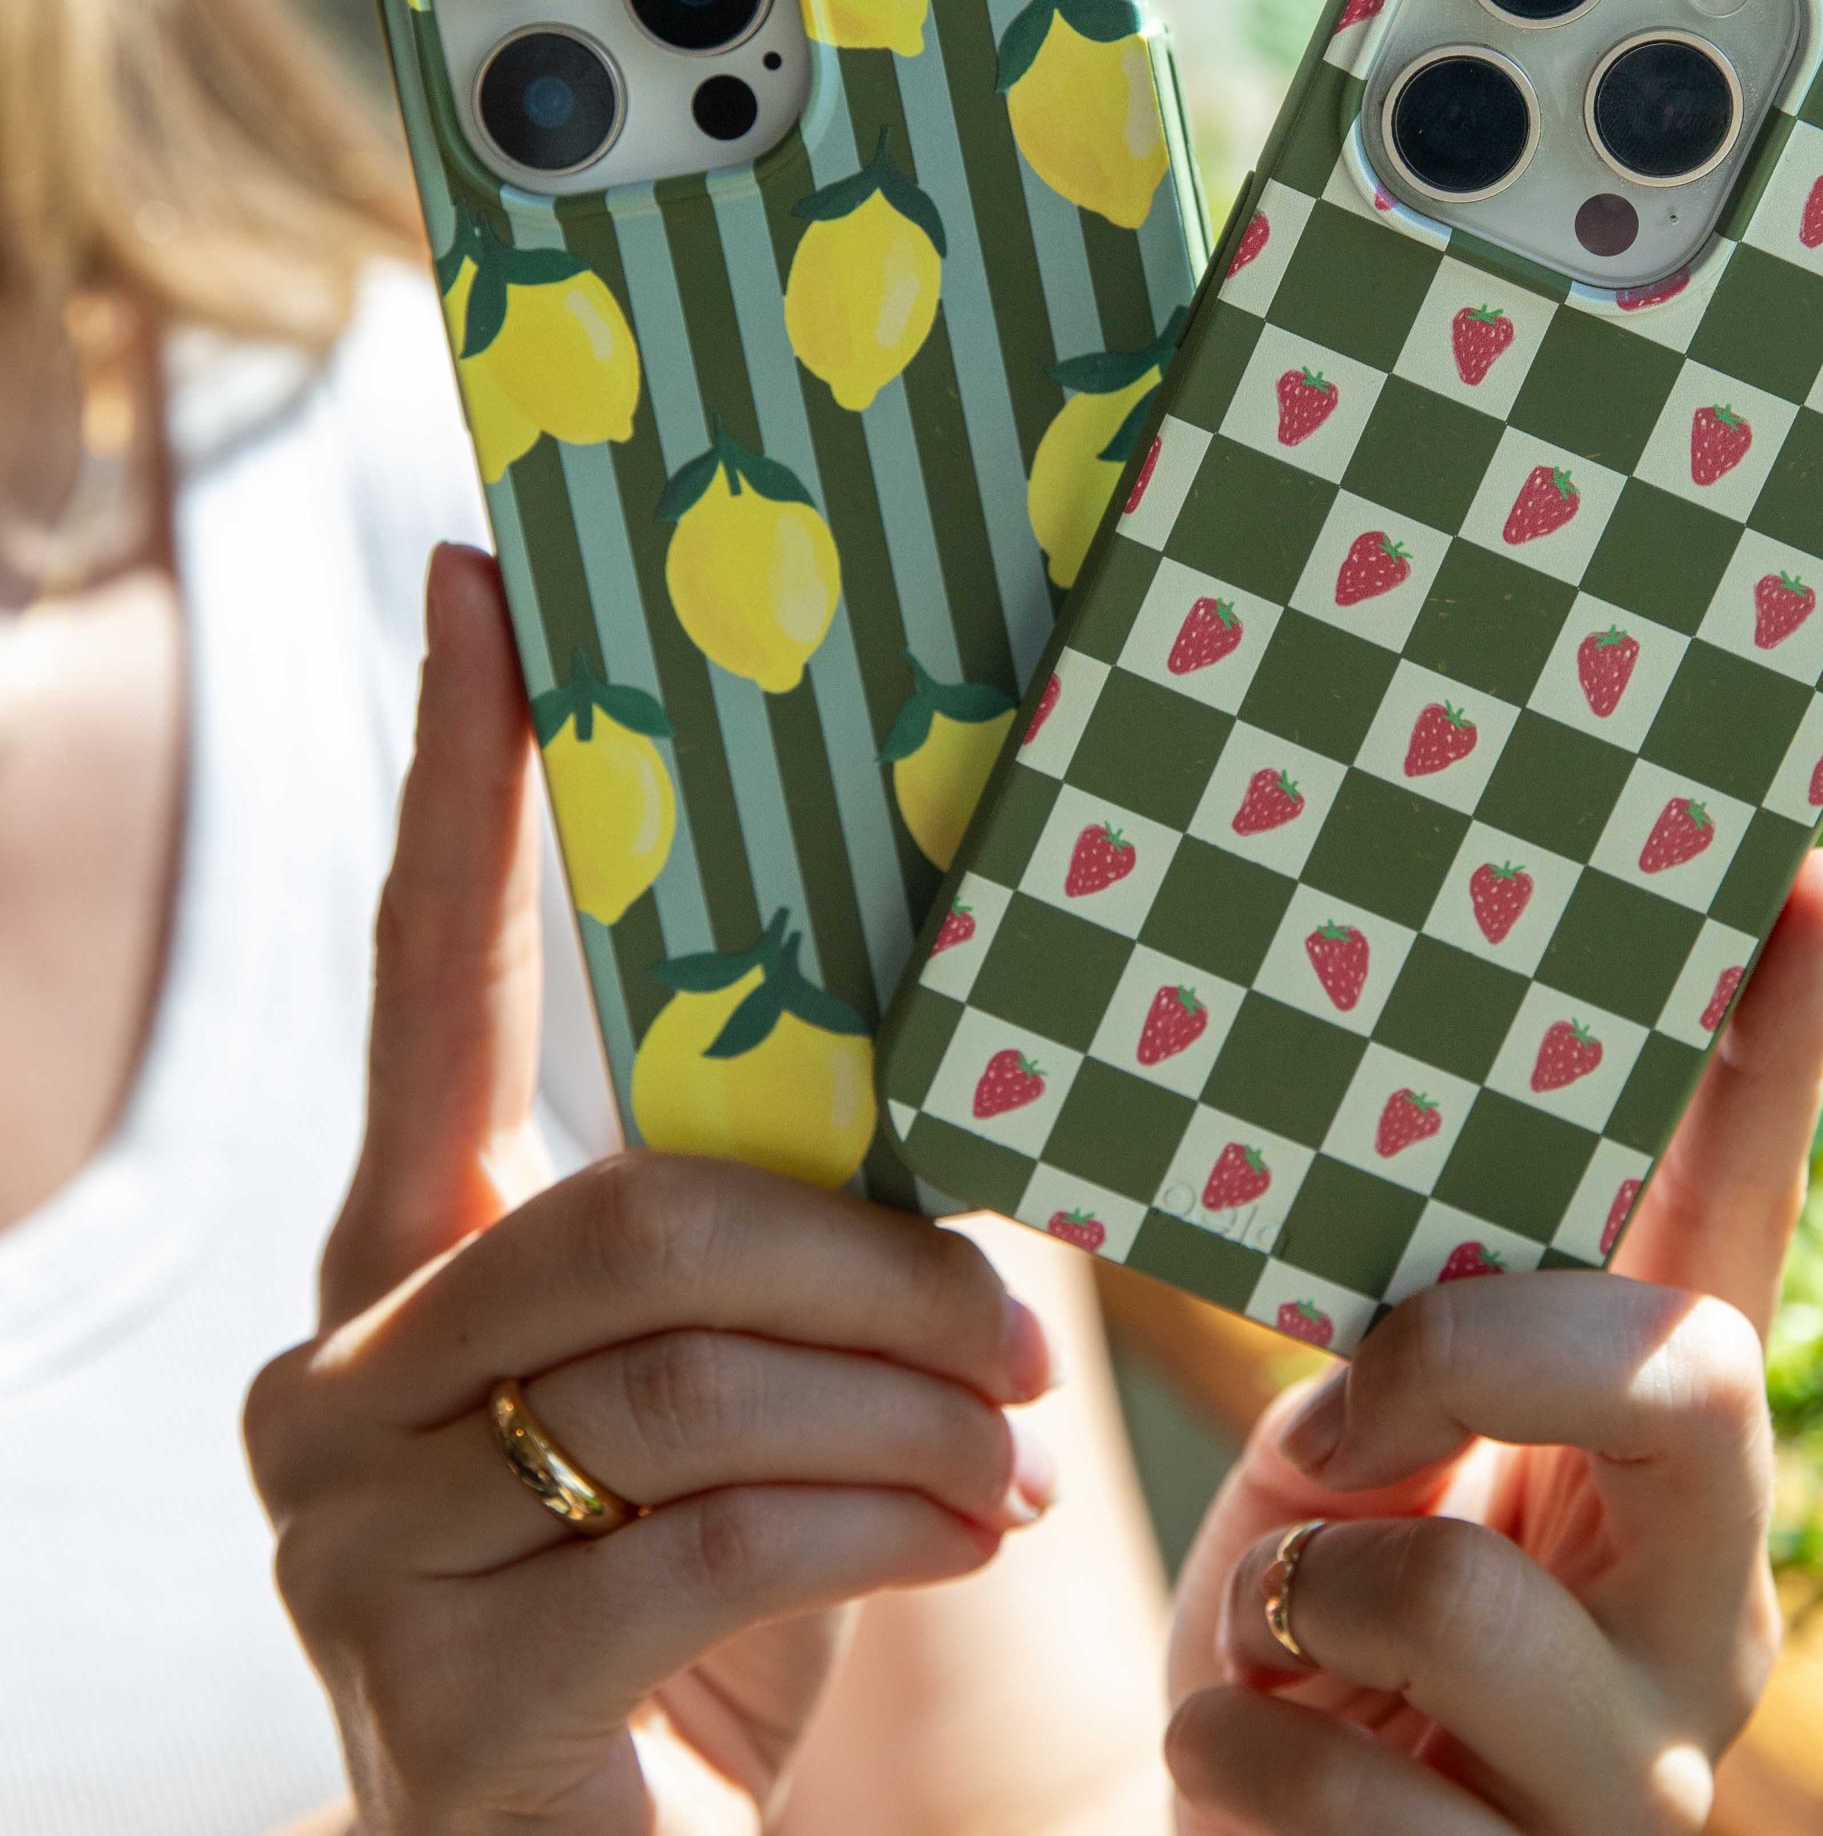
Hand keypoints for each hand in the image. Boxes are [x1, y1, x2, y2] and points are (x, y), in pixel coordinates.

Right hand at [246, 546, 1054, 1835]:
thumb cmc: (718, 1594)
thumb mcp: (751, 1384)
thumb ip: (792, 1223)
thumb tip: (961, 1050)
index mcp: (410, 1258)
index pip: (430, 978)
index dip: (458, 775)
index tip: (486, 584)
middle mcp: (337, 1376)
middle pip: (636, 1209)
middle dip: (868, 1257)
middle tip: (1023, 1320)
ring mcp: (354, 1545)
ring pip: (692, 1371)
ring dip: (906, 1406)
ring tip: (1010, 1450)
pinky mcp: (433, 1701)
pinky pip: (712, 1534)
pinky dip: (885, 1523)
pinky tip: (960, 1537)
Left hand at [1163, 852, 1822, 1833]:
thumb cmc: (1307, 1632)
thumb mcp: (1347, 1464)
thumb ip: (1400, 1349)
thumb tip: (1352, 1240)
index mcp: (1660, 1457)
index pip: (1741, 1222)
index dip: (1780, 1051)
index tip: (1811, 867)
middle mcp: (1706, 1600)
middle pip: (1688, 1374)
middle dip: (1479, 1346)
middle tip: (1340, 1408)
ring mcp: (1644, 1771)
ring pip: (1463, 1591)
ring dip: (1297, 1593)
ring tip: (1271, 1636)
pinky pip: (1334, 1784)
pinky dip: (1237, 1751)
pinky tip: (1252, 1763)